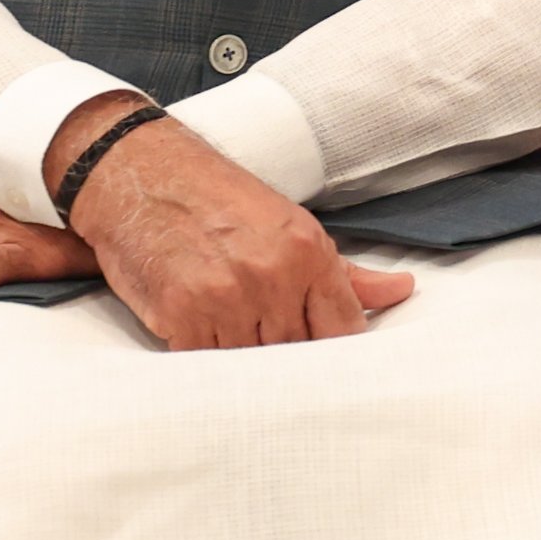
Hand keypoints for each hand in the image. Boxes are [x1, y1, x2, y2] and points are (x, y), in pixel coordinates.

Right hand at [51, 97, 415, 351]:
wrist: (139, 175)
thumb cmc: (218, 200)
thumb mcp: (290, 225)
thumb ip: (345, 273)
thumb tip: (401, 291)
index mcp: (308, 253)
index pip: (342, 331)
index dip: (332, 350)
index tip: (323, 358)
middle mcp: (271, 276)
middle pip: (296, 353)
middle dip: (285, 355)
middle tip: (267, 341)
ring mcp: (225, 298)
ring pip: (251, 364)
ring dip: (243, 359)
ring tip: (230, 331)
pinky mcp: (180, 315)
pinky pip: (206, 363)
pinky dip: (204, 356)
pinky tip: (200, 334)